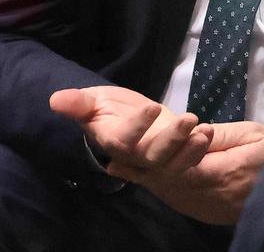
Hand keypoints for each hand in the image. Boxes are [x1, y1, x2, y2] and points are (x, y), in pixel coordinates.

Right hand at [49, 86, 212, 170]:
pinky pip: (187, 161)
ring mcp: (157, 160)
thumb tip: (55, 99)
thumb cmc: (106, 110)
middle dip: (173, 140)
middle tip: (190, 118)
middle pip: (154, 157)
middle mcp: (136, 157)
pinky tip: (208, 132)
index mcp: (114, 142)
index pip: (124, 141)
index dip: (138, 127)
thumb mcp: (91, 102)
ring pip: (173, 163)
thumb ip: (78, 104)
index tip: (151, 107)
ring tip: (204, 130)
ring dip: (191, 150)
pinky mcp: (174, 157)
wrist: (125, 119)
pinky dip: (199, 150)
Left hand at [107, 121, 263, 224]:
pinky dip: (157, 187)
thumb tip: (192, 131)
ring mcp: (205, 208)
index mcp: (219, 174)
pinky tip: (141, 177)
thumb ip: (221, 135)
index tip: (130, 151)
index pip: (178, 166)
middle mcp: (206, 196)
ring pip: (168, 193)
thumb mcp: (253, 136)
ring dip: (145, 179)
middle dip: (142, 169)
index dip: (155, 158)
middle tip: (115, 160)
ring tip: (119, 167)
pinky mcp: (206, 212)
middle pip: (166, 183)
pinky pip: (176, 198)